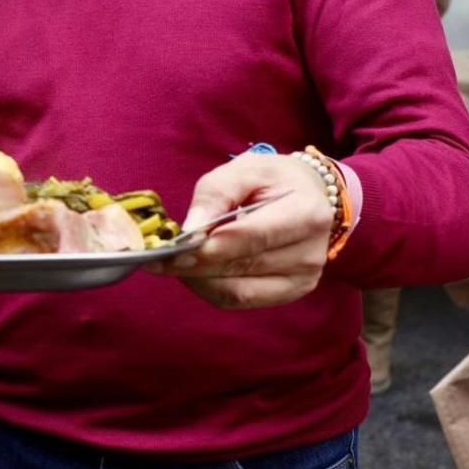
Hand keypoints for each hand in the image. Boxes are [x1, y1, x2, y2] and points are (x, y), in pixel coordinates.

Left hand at [154, 154, 335, 309]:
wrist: (309, 195)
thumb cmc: (273, 178)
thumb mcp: (245, 169)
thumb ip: (216, 193)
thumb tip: (190, 229)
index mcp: (306, 214)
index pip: (252, 238)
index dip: (210, 246)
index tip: (172, 247)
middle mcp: (310, 253)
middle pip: (242, 267)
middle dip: (194, 264)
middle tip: (157, 259)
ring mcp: (303, 278)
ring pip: (239, 291)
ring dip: (198, 279)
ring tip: (169, 264)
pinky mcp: (290, 292)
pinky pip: (242, 299)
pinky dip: (211, 289)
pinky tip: (192, 273)